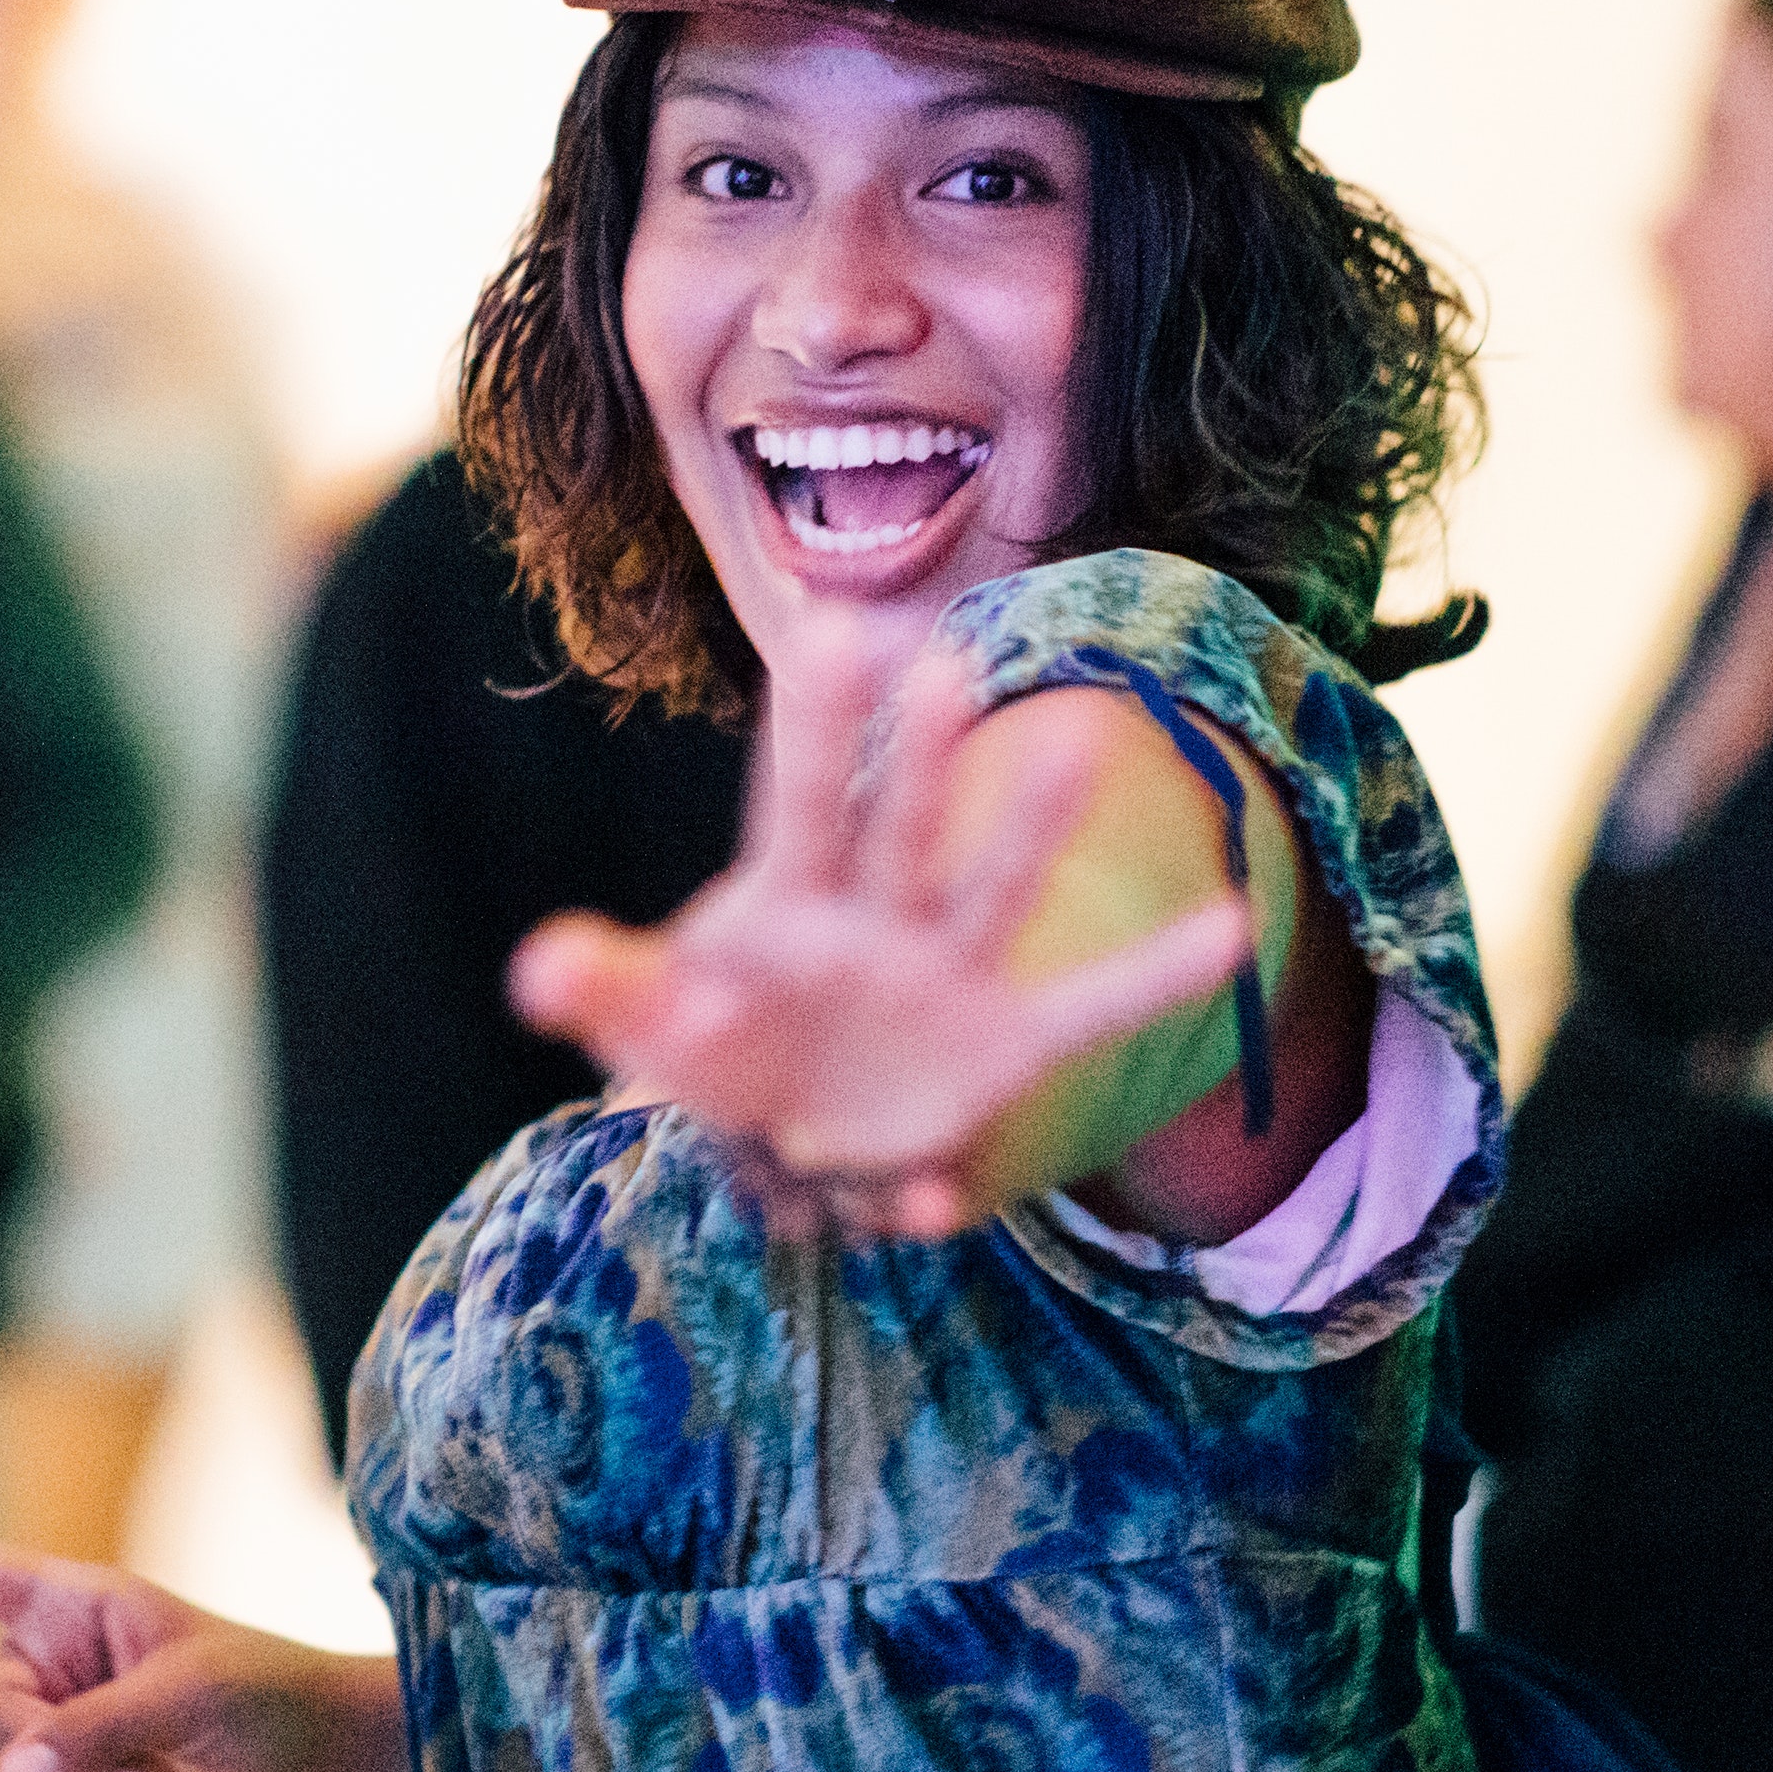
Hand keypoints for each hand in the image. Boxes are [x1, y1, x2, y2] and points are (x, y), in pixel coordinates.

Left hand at [508, 648, 1250, 1235]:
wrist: (796, 1132)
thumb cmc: (720, 1047)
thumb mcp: (654, 1022)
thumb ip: (607, 989)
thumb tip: (538, 966)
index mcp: (785, 896)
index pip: (795, 801)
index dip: (810, 732)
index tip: (827, 639)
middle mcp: (876, 913)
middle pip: (893, 826)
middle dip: (909, 758)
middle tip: (940, 663)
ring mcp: (947, 971)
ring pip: (991, 891)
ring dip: (1029, 831)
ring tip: (1081, 740)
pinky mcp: (1006, 1043)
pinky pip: (1090, 1008)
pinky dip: (1155, 975)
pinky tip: (1234, 929)